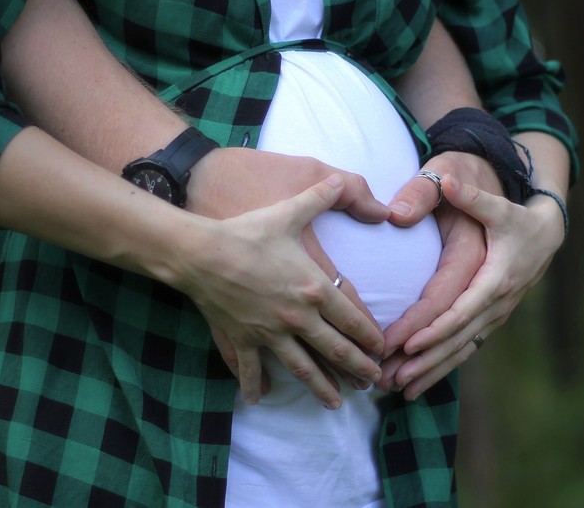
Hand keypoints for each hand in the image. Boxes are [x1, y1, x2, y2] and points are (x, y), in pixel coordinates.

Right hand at [186, 149, 389, 399]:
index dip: (371, 337)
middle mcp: (297, 317)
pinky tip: (261, 399)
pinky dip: (256, 385)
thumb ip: (322, 195)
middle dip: (358, 368)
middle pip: (336, 350)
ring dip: (322, 387)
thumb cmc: (247, 230)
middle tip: (374, 382)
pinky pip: (251, 368)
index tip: (383, 349)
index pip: (353, 319)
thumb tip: (345, 180)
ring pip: (302, 367)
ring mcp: (269, 332)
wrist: (200, 252)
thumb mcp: (289, 209)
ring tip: (337, 403)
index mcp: (314, 288)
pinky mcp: (243, 338)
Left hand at [388, 174, 565, 398]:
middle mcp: (497, 302)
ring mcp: (495, 314)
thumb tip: (443, 183)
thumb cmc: (511, 210)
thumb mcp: (490, 198)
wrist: (546, 228)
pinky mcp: (489, 319)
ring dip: (431, 371)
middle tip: (390, 378)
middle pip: (458, 338)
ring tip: (398, 389)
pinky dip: (442, 366)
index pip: (460, 308)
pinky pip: (465, 347)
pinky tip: (417, 383)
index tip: (406, 344)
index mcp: (495, 276)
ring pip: (462, 349)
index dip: (434, 328)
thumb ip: (462, 193)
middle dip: (425, 360)